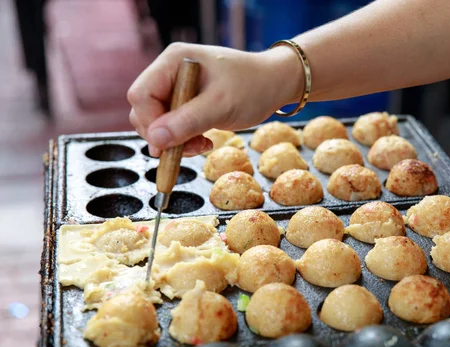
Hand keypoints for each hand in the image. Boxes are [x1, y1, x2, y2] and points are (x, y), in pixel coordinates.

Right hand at [127, 42, 301, 156]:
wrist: (276, 84)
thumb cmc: (253, 87)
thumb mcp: (220, 106)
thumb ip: (186, 122)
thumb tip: (155, 141)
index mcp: (173, 62)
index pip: (141, 95)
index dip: (150, 123)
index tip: (168, 144)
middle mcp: (170, 72)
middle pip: (145, 110)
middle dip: (163, 135)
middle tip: (188, 148)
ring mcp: (177, 88)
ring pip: (157, 122)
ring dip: (175, 141)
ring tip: (201, 145)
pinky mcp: (187, 103)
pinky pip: (172, 126)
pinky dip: (183, 139)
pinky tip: (203, 141)